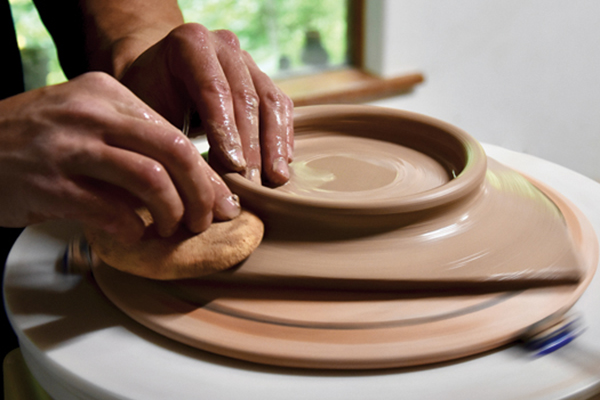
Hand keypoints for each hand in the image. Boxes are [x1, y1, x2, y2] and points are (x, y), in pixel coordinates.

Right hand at [0, 72, 239, 242]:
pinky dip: (132, 229)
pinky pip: (111, 211)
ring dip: (172, 213)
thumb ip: (132, 142)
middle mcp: (92, 114)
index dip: (206, 173)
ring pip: (151, 180)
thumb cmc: (39, 141)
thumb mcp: (86, 121)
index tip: (222, 199)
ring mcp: (69, 147)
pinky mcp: (49, 184)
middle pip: (175, 152)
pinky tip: (133, 235)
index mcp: (107, 93)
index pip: (175, 133)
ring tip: (171, 229)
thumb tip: (191, 184)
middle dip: (202, 193)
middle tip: (206, 220)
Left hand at [120, 23, 293, 185]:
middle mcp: (224, 45)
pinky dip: (282, 137)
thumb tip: (196, 180)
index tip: (234, 166)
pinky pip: (281, 107)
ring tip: (275, 178)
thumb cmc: (148, 99)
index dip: (226, 130)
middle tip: (252, 182)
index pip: (213, 89)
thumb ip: (170, 137)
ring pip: (270, 101)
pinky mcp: (263, 78)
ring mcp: (247, 60)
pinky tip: (281, 164)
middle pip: (246, 97)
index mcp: (189, 43)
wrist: (157, 77)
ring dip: (274, 144)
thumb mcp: (146, 113)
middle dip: (251, 145)